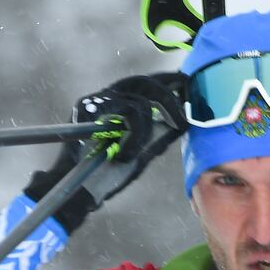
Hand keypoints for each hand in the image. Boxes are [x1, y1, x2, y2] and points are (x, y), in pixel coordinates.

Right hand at [25, 73, 185, 231]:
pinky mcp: (87, 108)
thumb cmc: (108, 173)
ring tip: (131, 156)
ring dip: (143, 134)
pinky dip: (131, 139)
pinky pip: (125, 114)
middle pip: (146, 82)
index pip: (150, 82)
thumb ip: (158, 138)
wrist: (81, 189)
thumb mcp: (141, 155)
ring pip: (138, 103)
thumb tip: (183, 123)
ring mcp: (98, 101)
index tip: (189, 85)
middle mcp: (111, 97)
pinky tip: (122, 156)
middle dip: (169, 100)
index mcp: (124, 103)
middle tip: (180, 121)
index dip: (170, 81)